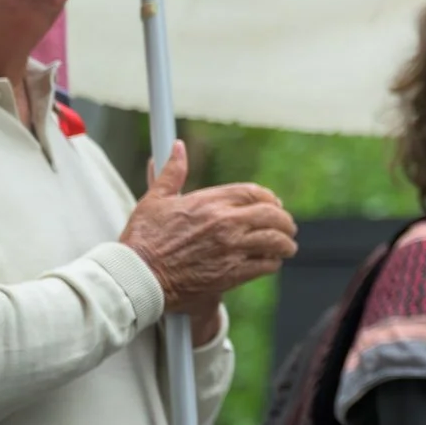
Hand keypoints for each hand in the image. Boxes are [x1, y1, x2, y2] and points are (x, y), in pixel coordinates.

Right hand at [119, 142, 298, 314]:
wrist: (138, 277)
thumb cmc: (142, 240)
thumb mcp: (155, 200)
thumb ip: (172, 172)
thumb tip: (177, 147)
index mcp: (209, 202)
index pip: (254, 193)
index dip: (268, 199)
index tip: (273, 204)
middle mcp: (225, 223)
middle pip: (272, 215)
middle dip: (284, 221)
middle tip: (287, 226)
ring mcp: (231, 248)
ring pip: (275, 241)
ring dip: (285, 243)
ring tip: (287, 246)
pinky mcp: (231, 273)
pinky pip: (265, 265)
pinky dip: (272, 263)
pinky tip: (271, 262)